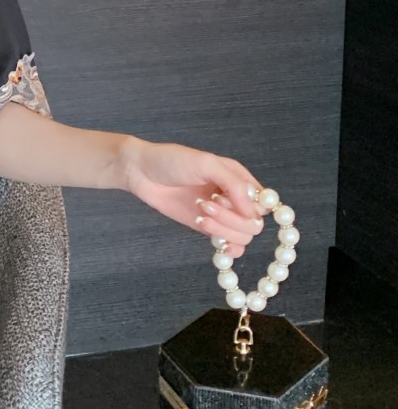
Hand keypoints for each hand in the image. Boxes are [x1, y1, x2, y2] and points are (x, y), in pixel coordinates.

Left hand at [120, 139, 266, 258]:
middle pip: (254, 223)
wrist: (141, 172)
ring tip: (200, 212)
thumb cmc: (173, 161)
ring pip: (242, 236)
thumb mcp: (206, 163)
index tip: (229, 198)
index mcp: (239, 178)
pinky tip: (212, 238)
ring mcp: (220, 215)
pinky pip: (229, 246)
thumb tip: (253, 212)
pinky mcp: (206, 227)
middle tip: (207, 203)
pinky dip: (226, 247)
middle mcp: (234, 198)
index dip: (253, 206)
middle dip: (233, 217)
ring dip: (223, 229)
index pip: (265, 202)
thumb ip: (233, 184)